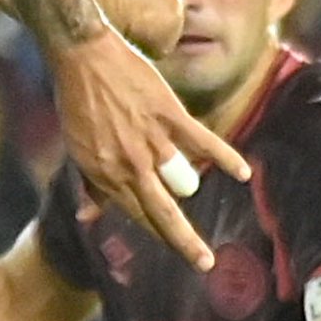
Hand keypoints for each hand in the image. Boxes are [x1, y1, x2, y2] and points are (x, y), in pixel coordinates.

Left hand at [47, 34, 246, 269]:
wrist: (81, 56)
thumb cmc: (77, 102)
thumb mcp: (78, 149)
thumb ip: (90, 185)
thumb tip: (88, 217)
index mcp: (104, 173)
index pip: (138, 215)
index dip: (159, 235)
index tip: (179, 253)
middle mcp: (128, 163)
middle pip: (162, 211)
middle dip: (184, 242)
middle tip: (206, 264)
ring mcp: (149, 139)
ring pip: (182, 178)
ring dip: (195, 188)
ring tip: (212, 191)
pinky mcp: (167, 114)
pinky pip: (202, 141)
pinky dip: (224, 157)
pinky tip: (242, 173)